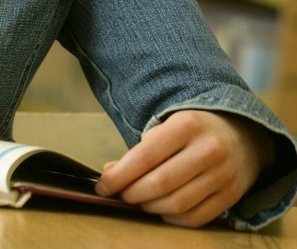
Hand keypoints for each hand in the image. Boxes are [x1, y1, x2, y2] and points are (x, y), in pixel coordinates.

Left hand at [94, 110, 274, 227]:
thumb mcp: (166, 128)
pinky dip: (171, 219)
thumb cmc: (193, 132)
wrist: (242, 135)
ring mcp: (223, 175)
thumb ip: (140, 150)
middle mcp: (208, 150)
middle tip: (121, 195)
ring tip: (140, 201)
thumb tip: (111, 175)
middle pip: (159, 184)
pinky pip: (196, 218)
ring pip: (177, 204)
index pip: (144, 157)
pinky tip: (162, 210)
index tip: (102, 187)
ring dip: (149, 208)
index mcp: (186, 126)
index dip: (119, 176)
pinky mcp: (232, 195)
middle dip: (131, 194)